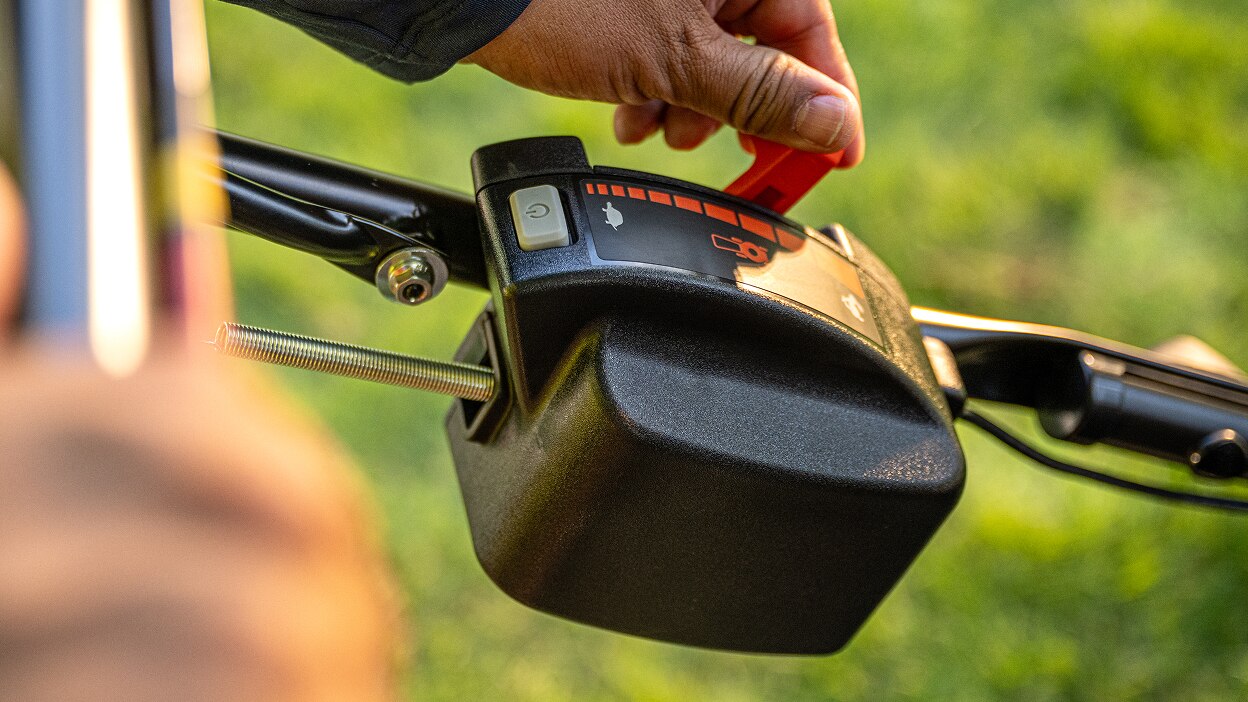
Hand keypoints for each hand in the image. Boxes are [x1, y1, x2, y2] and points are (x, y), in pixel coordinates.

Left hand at [467, 0, 864, 163]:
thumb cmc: (562, 4)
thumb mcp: (676, 62)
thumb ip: (761, 95)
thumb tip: (834, 125)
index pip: (812, 30)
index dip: (827, 100)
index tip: (835, 154)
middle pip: (764, 48)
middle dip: (740, 109)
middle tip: (738, 154)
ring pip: (713, 60)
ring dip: (692, 108)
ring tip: (657, 128)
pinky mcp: (632, 8)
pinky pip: (669, 54)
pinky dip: (656, 92)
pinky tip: (629, 112)